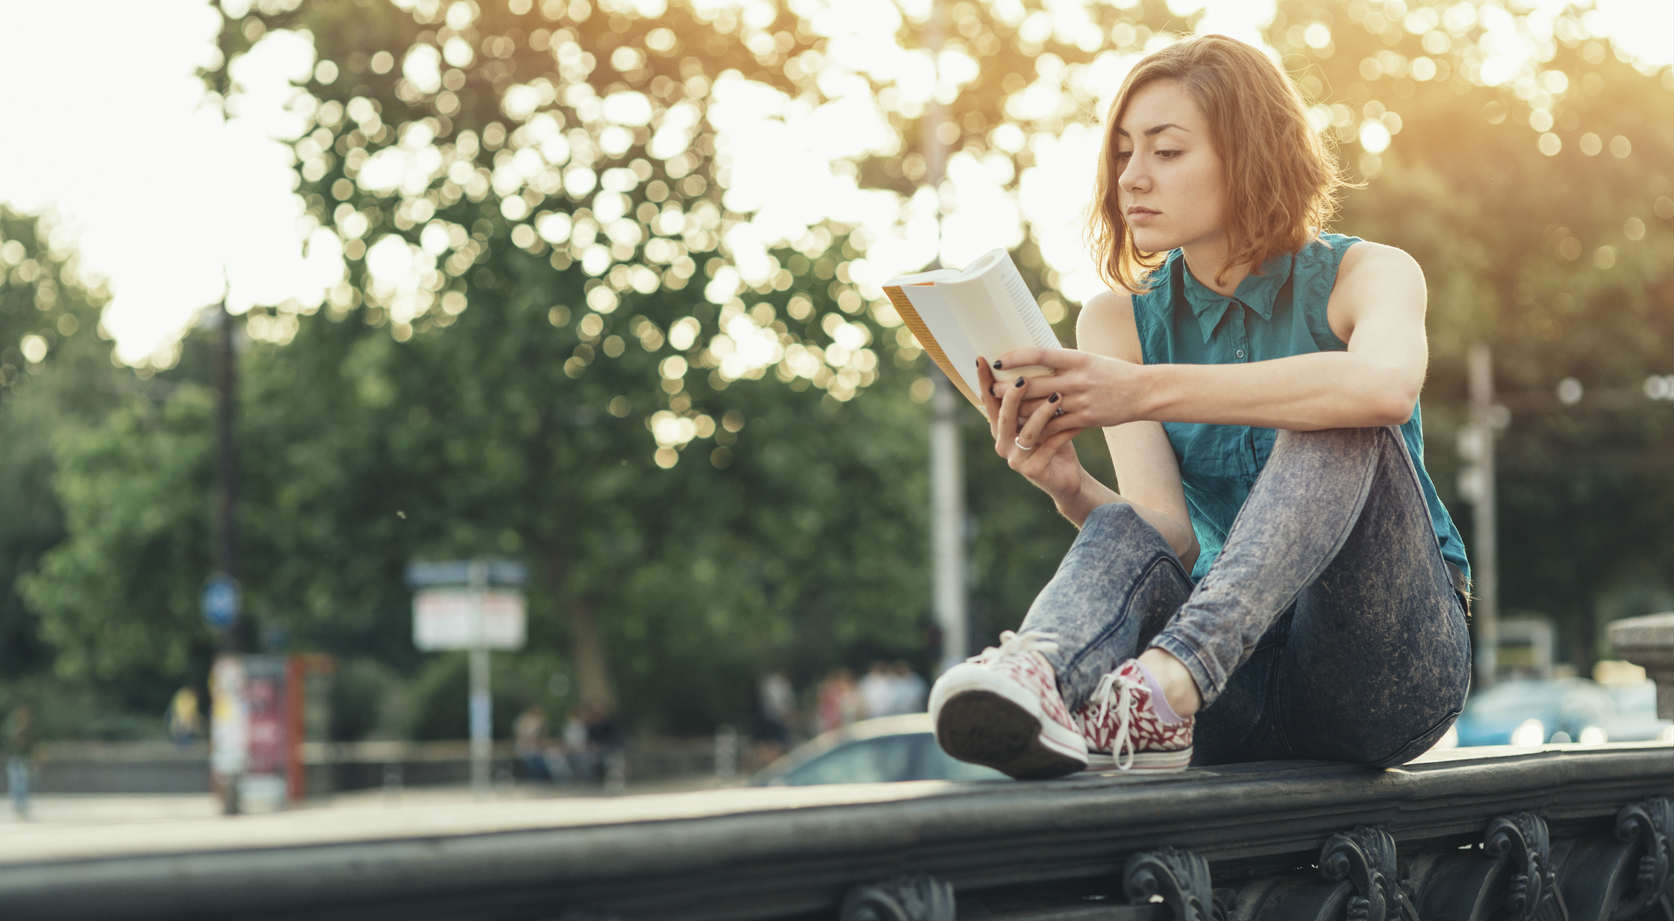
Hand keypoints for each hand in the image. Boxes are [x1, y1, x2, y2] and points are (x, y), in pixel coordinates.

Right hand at [976, 357, 1083, 501]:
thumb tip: (1030, 362)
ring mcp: (1015, 459)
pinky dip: (1065, 432)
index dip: (984, 381)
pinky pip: (1049, 446)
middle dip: (1012, 395)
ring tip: (1057, 397)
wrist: (1065, 477)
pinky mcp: (1033, 470)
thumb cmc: (1051, 441)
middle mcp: (1001, 443)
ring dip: (1043, 413)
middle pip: (1004, 415)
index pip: (989, 401)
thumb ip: (1030, 400)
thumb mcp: (1038, 418)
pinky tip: (1078, 421)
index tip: (981, 359)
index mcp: (999, 428)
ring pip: (1028, 431)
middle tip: (1024, 378)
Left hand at [991, 347, 1144, 438]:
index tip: (998, 360)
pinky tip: (1025, 429)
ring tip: (1003, 411)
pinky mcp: (1085, 419)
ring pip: (1040, 408)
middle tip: (991, 390)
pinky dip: (1039, 428)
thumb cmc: (1114, 372)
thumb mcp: (1089, 360)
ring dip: (1018, 411)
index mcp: (1077, 359)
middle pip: (1034, 384)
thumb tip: (1036, 358)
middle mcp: (1077, 379)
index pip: (1040, 355)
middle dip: (1009, 390)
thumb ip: (1064, 361)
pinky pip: (1056, 426)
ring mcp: (1081, 400)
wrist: (1144, 392)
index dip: (1016, 357)